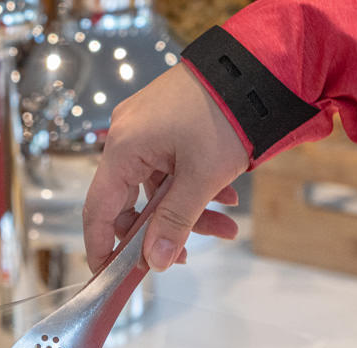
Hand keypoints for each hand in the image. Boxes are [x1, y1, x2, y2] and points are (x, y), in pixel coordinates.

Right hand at [82, 63, 249, 272]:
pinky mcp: (166, 123)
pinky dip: (194, 187)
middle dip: (161, 230)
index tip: (109, 274)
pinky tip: (226, 197)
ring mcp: (146, 128)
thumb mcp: (202, 177)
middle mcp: (127, 137)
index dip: (101, 246)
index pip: (97, 211)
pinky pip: (170, 167)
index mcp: (123, 149)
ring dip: (188, 211)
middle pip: (130, 202)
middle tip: (184, 255)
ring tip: (226, 226)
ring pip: (157, 187)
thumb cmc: (226, 113)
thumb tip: (153, 263)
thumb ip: (174, 223)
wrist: (259, 65)